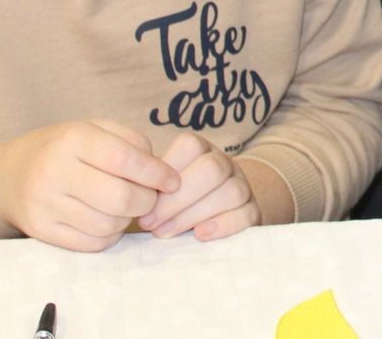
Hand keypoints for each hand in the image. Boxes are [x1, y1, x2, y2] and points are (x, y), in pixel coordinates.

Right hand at [0, 118, 181, 251]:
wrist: (10, 176)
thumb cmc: (65, 149)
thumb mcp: (94, 130)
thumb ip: (130, 142)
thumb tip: (161, 171)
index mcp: (72, 139)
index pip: (124, 159)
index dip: (156, 172)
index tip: (172, 181)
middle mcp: (54, 171)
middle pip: (119, 197)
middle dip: (147, 200)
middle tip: (151, 196)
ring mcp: (45, 205)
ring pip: (108, 225)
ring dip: (128, 219)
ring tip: (127, 206)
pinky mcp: (42, 232)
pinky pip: (91, 244)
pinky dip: (110, 236)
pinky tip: (109, 220)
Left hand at [137, 131, 260, 242]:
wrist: (216, 210)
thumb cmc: (176, 198)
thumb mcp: (162, 185)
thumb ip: (150, 185)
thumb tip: (129, 193)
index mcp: (201, 150)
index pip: (190, 146)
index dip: (166, 172)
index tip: (144, 200)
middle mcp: (224, 163)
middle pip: (212, 169)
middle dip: (176, 200)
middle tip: (149, 224)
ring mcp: (242, 185)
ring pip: (231, 191)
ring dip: (193, 215)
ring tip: (165, 233)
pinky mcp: (253, 211)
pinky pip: (246, 214)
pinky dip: (222, 225)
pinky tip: (199, 235)